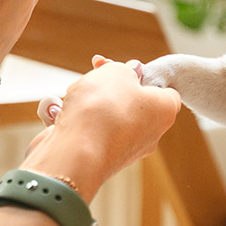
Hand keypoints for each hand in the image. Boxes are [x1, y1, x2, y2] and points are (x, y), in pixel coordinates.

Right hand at [23, 56, 181, 201]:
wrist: (74, 152)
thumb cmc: (102, 109)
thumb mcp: (117, 72)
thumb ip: (124, 69)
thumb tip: (129, 73)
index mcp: (164, 112)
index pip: (164, 89)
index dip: (143, 74)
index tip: (124, 68)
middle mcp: (148, 134)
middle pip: (130, 101)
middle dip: (109, 85)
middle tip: (95, 73)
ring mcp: (122, 148)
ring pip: (104, 114)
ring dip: (87, 101)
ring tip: (75, 96)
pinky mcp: (96, 157)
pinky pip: (86, 130)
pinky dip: (73, 119)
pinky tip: (61, 114)